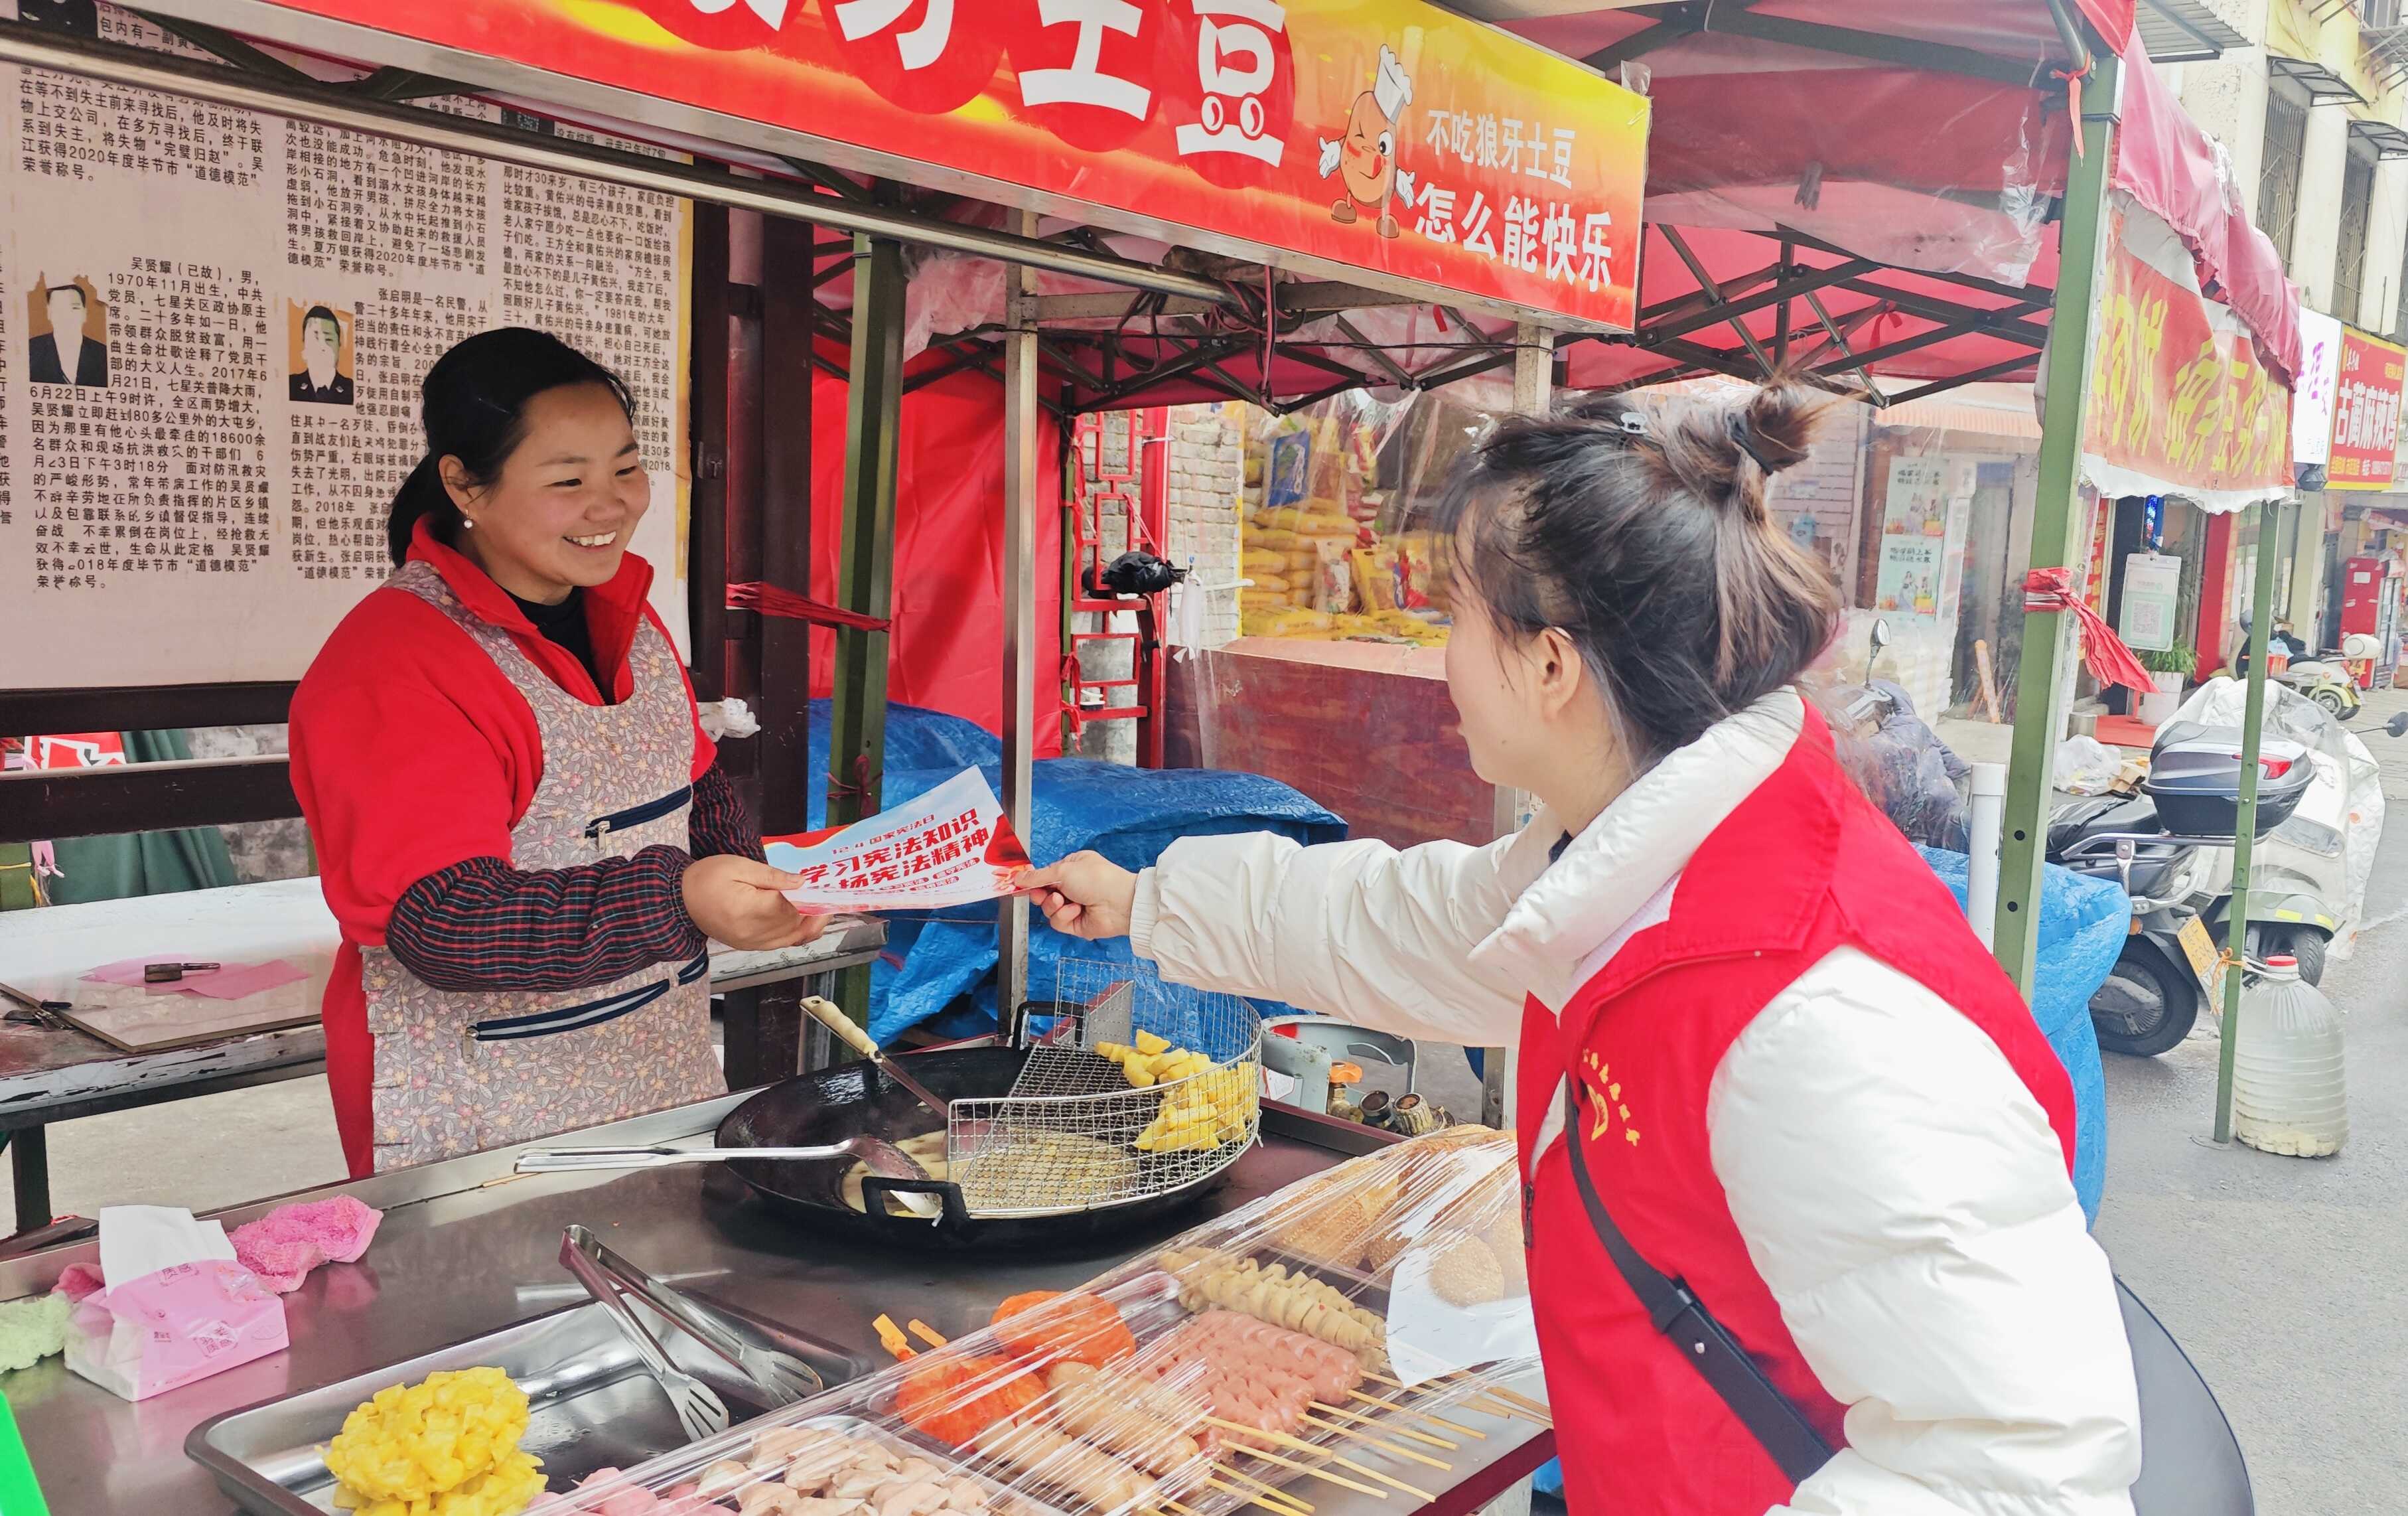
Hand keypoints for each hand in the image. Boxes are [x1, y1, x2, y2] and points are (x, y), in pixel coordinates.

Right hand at [681, 854, 823, 950]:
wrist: (679, 900)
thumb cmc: (707, 877)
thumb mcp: (738, 866)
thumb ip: (772, 876)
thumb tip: (801, 882)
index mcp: (749, 909)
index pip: (790, 909)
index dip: (810, 900)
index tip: (824, 889)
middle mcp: (752, 932)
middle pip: (794, 927)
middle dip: (815, 914)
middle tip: (831, 899)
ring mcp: (750, 943)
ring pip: (790, 939)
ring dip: (809, 927)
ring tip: (823, 911)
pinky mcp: (748, 946)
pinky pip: (779, 945)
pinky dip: (795, 936)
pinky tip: (805, 924)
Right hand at [1015, 852, 1138, 940]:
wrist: (1119, 903)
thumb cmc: (1097, 879)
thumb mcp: (1063, 870)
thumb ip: (1038, 876)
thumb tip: (1017, 877)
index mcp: (1071, 867)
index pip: (1044, 875)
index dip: (1032, 881)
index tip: (1018, 885)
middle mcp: (1072, 886)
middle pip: (1043, 894)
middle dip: (1041, 895)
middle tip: (1043, 894)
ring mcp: (1074, 905)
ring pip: (1048, 910)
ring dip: (1054, 906)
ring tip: (1066, 901)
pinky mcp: (1075, 923)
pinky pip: (1057, 922)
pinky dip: (1064, 916)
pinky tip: (1076, 911)